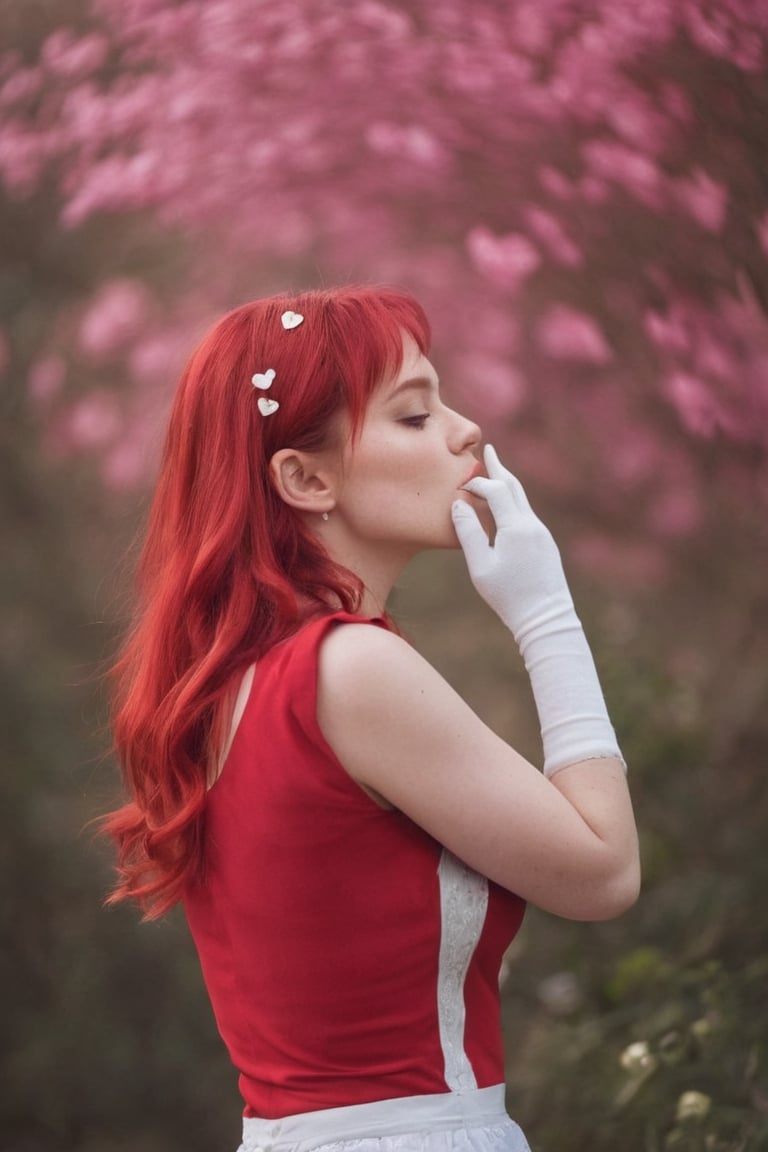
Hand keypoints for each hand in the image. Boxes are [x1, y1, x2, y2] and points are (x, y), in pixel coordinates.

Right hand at [452, 445, 623, 775]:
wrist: (546, 618)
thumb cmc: (509, 596)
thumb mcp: (480, 566)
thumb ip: (468, 532)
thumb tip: (459, 505)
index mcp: (516, 526)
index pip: (494, 491)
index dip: (476, 484)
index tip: (460, 485)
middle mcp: (532, 524)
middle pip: (514, 487)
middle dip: (498, 469)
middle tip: (488, 451)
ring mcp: (542, 533)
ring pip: (522, 500)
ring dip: (506, 485)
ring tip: (495, 474)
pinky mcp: (546, 544)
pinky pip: (526, 514)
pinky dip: (513, 503)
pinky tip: (505, 508)